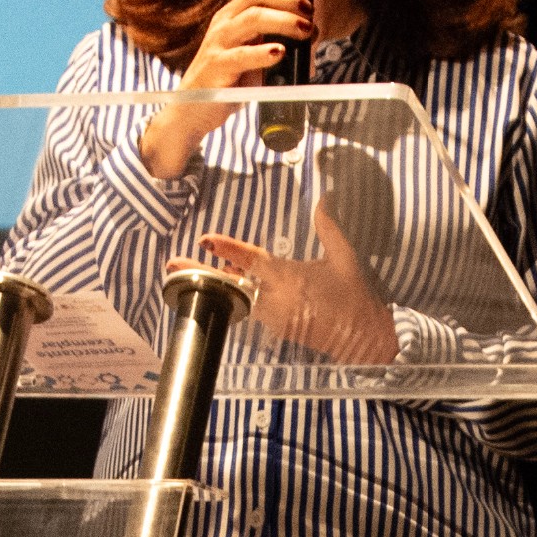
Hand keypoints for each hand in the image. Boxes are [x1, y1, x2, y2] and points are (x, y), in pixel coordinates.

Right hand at [139, 0, 311, 179]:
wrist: (192, 109)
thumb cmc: (228, 80)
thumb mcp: (252, 52)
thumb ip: (276, 39)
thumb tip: (312, 31)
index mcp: (232, 15)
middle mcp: (225, 23)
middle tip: (309, 14)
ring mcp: (219, 43)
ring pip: (253, 18)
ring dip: (285, 20)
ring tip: (304, 31)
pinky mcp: (217, 67)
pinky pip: (241, 55)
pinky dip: (263, 52)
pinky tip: (279, 53)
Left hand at [188, 200, 396, 363]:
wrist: (364, 339)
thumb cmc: (355, 296)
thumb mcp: (345, 257)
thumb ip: (330, 227)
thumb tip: (325, 197)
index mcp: (289, 277)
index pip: (250, 260)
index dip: (226, 248)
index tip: (205, 240)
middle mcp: (275, 299)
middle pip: (231, 285)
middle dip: (201, 275)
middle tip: (173, 266)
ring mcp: (274, 317)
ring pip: (238, 298)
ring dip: (221, 285)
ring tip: (197, 272)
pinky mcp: (278, 329)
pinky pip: (251, 310)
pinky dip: (240, 297)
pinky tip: (232, 287)